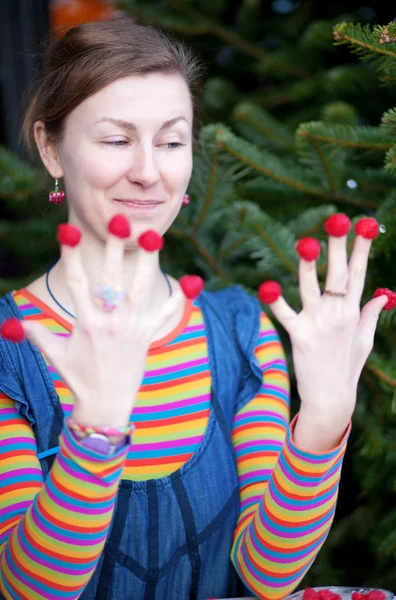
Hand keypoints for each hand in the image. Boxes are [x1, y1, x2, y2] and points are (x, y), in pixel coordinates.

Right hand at [22, 218, 183, 427]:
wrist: (106, 405)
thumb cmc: (78, 378)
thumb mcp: (55, 354)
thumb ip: (38, 334)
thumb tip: (15, 322)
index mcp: (85, 321)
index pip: (76, 281)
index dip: (71, 255)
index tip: (68, 231)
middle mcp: (110, 320)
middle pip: (112, 277)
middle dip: (115, 248)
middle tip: (120, 221)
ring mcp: (131, 327)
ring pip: (141, 287)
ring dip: (147, 261)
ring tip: (152, 236)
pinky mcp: (148, 335)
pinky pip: (165, 313)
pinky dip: (179, 297)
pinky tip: (193, 280)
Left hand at [263, 217, 387, 449]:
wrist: (332, 397)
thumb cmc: (347, 366)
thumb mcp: (364, 339)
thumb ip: (370, 314)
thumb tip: (383, 294)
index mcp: (353, 311)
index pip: (358, 274)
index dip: (361, 248)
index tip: (366, 225)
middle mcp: (337, 314)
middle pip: (338, 275)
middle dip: (339, 247)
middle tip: (337, 221)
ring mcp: (318, 325)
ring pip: (312, 289)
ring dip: (308, 266)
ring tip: (307, 243)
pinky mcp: (299, 337)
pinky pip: (285, 315)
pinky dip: (276, 302)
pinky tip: (266, 287)